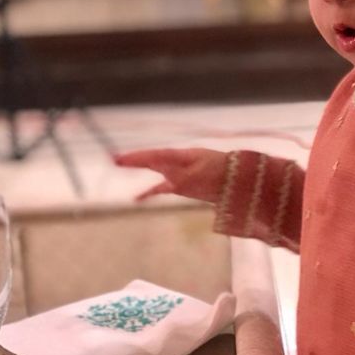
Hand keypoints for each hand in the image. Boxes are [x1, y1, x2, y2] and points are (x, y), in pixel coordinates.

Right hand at [113, 148, 227, 203]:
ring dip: (140, 168)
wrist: (239, 180)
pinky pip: (162, 187)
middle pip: (153, 159)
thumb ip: (184, 179)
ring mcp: (180, 173)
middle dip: (135, 159)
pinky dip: (149, 192)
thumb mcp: (204, 177)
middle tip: (114, 159)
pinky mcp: (183, 186)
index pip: (157, 155)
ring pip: (155, 169)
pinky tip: (136, 198)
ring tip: (119, 164)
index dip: (139, 157)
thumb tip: (166, 184)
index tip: (121, 159)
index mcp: (183, 157)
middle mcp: (178, 162)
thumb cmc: (222, 174)